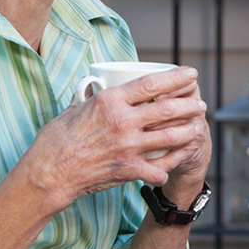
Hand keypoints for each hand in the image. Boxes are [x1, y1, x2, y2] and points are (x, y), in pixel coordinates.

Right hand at [17, 66, 208, 211]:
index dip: (176, 78)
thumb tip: (96, 86)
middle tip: (200, 104)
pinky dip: (169, 167)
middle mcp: (123, 121)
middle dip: (189, 105)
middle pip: (167, 109)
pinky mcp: (127, 169)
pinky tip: (174, 164)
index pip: (151, 84)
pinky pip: (158, 169)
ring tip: (196, 127)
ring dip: (188, 132)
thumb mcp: (74, 108)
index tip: (190, 74)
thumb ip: (92, 97)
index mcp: (110, 101)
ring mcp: (127, 146)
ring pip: (170, 137)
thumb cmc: (55, 140)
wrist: (48, 173)